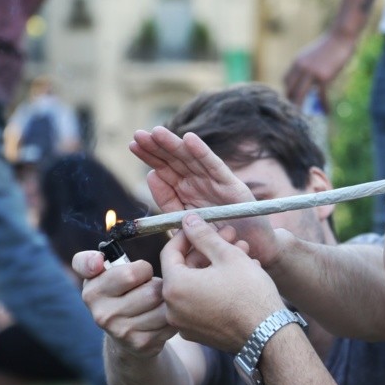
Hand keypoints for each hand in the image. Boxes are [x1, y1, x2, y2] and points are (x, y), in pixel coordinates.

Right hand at [72, 251, 176, 357]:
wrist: (122, 335)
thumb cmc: (115, 293)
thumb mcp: (98, 275)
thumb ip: (88, 261)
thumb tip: (96, 261)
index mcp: (93, 291)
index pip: (129, 274)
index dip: (142, 269)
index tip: (142, 272)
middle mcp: (102, 314)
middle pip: (152, 290)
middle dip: (158, 284)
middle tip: (151, 287)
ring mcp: (121, 332)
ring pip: (164, 307)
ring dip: (167, 301)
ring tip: (157, 301)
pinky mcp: (140, 344)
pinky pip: (170, 323)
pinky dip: (172, 318)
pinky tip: (161, 317)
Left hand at [129, 127, 279, 264]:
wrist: (252, 252)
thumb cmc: (219, 239)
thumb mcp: (185, 223)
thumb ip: (168, 201)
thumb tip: (151, 175)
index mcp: (186, 190)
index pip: (165, 168)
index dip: (150, 156)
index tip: (133, 145)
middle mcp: (200, 182)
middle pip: (176, 160)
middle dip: (157, 147)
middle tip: (139, 135)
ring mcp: (216, 182)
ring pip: (192, 159)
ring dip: (174, 145)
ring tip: (157, 133)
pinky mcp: (233, 186)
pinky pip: (215, 167)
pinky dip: (203, 153)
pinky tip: (189, 140)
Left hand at [160, 214, 284, 352]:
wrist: (267, 335)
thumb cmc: (249, 293)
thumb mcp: (227, 255)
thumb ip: (203, 235)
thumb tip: (188, 221)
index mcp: (174, 286)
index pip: (169, 252)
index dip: (186, 235)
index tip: (200, 226)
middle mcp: (172, 308)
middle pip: (185, 269)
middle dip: (208, 250)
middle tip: (230, 237)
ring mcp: (184, 324)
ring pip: (196, 286)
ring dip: (216, 267)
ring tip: (243, 254)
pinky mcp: (198, 333)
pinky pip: (202, 303)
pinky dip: (215, 288)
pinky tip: (239, 277)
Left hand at [283, 32, 356, 107]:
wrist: (340, 37)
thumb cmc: (329, 46)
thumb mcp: (312, 55)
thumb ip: (307, 66)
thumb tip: (308, 82)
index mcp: (297, 62)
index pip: (286, 80)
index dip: (288, 92)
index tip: (293, 100)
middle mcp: (301, 68)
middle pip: (291, 90)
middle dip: (292, 103)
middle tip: (296, 114)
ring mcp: (311, 73)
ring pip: (301, 95)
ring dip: (302, 107)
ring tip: (305, 117)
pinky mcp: (323, 77)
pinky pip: (320, 96)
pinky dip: (323, 105)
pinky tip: (326, 112)